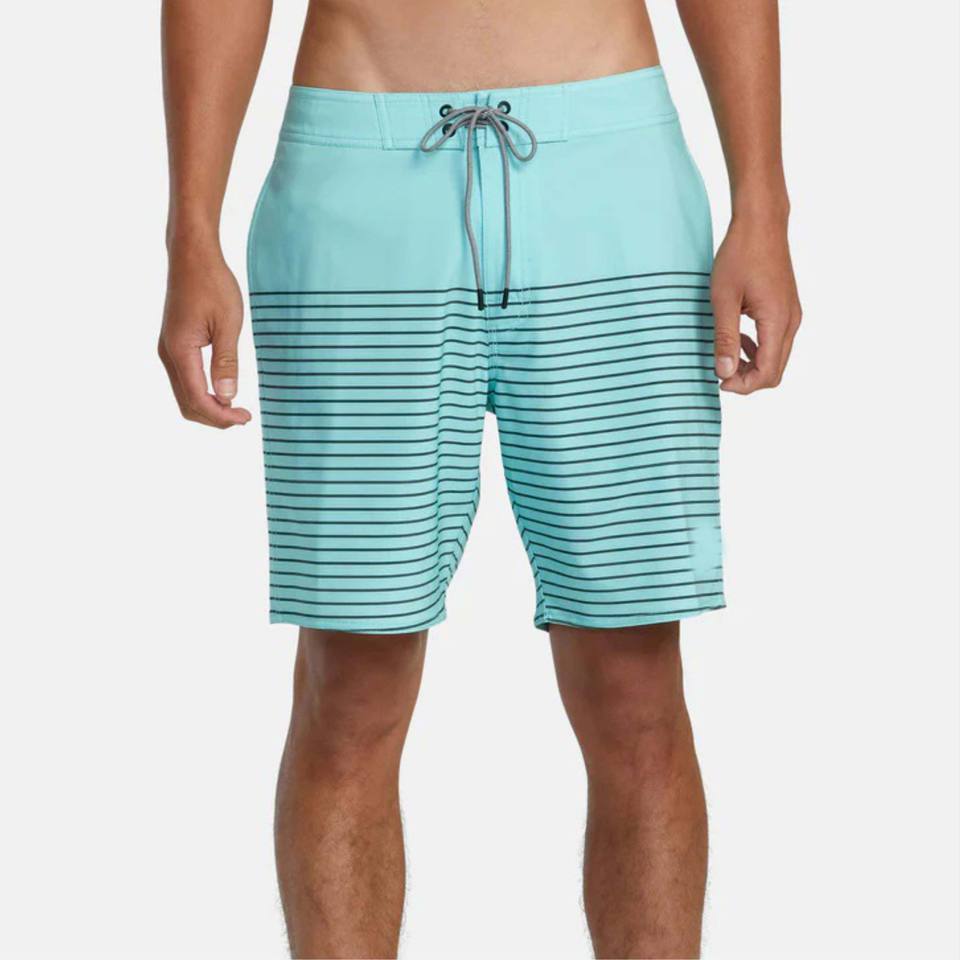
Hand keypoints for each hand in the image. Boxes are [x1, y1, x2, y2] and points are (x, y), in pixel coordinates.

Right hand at [159, 242, 251, 427]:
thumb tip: (228, 396)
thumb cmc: (212, 283)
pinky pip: (184, 380)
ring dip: (208, 407)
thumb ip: (227, 362)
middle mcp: (168, 354)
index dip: (221, 416)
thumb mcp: (228, 323)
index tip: (245, 419)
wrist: (191, 256)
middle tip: (244, 419)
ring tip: (236, 409)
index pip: (198, 398)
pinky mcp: (173, 344)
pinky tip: (222, 391)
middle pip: (186, 403)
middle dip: (214, 417)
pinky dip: (202, 393)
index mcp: (180, 350)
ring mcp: (168, 350)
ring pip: (183, 395)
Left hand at [711, 213, 801, 393]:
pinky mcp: (786, 308)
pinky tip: (737, 340)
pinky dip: (757, 349)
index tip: (718, 380)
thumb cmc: (740, 255)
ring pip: (776, 357)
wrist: (761, 223)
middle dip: (748, 379)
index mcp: (778, 321)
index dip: (743, 386)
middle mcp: (791, 322)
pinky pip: (776, 341)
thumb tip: (724, 373)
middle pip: (775, 371)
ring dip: (751, 365)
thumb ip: (725, 338)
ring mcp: (791, 315)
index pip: (768, 373)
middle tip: (720, 371)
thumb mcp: (723, 299)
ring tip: (725, 356)